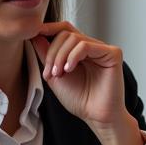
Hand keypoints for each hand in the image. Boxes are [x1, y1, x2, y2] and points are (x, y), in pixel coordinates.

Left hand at [32, 22, 143, 144]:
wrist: (95, 116)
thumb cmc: (80, 99)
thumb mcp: (55, 75)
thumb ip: (46, 55)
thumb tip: (35, 35)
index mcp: (80, 50)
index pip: (63, 30)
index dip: (48, 29)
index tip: (33, 35)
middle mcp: (92, 47)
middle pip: (66, 33)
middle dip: (52, 52)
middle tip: (49, 72)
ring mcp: (103, 49)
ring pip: (74, 38)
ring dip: (60, 56)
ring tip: (58, 74)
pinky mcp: (112, 53)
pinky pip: (86, 46)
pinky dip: (73, 56)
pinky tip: (69, 69)